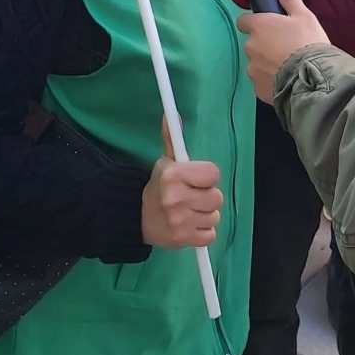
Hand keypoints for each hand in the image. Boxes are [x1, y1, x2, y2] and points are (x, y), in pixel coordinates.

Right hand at [141, 120, 222, 248]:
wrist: (138, 217)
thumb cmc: (158, 186)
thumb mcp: (165, 161)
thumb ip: (172, 138)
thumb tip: (173, 115)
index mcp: (173, 175)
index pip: (213, 174)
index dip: (207, 177)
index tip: (197, 179)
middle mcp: (176, 198)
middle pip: (217, 197)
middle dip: (207, 197)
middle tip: (192, 196)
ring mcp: (180, 221)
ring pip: (215, 217)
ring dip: (205, 215)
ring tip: (189, 211)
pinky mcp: (183, 239)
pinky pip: (210, 235)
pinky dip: (202, 232)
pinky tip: (190, 224)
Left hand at [238, 0, 329, 101]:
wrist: (312, 78)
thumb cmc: (308, 43)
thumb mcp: (304, 16)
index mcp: (259, 26)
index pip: (243, 21)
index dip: (253, 23)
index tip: (267, 26)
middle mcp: (250, 46)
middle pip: (252, 43)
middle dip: (264, 45)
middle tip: (284, 47)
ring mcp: (252, 69)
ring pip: (256, 63)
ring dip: (266, 63)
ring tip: (287, 66)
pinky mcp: (258, 88)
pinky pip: (261, 81)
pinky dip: (270, 80)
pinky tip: (286, 79)